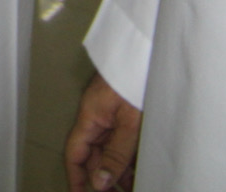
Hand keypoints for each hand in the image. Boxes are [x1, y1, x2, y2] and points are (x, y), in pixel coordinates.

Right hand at [64, 76, 141, 191]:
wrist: (149, 48)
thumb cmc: (136, 73)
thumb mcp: (129, 122)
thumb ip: (116, 153)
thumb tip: (101, 180)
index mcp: (90, 115)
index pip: (75, 153)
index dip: (76, 177)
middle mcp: (98, 115)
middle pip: (94, 154)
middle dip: (103, 177)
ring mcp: (113, 112)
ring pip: (110, 148)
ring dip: (119, 168)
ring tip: (133, 184)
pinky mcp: (127, 109)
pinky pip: (123, 138)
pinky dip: (129, 155)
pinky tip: (140, 167)